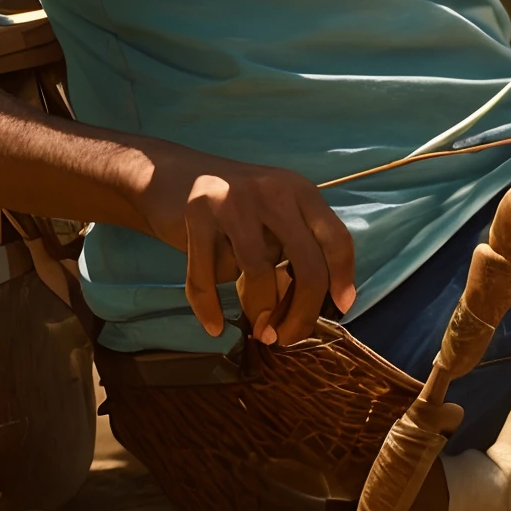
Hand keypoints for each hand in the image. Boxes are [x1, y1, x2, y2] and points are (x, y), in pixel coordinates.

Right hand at [137, 150, 357, 346]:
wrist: (167, 174)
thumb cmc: (233, 205)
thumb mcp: (273, 215)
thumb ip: (294, 250)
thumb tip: (311, 307)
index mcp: (299, 191)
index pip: (335, 238)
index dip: (343, 277)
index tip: (342, 307)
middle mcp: (272, 192)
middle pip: (306, 264)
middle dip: (302, 311)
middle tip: (290, 337)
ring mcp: (232, 202)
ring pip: (258, 274)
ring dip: (260, 312)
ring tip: (260, 332)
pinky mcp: (195, 216)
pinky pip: (206, 277)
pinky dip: (210, 307)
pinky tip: (214, 326)